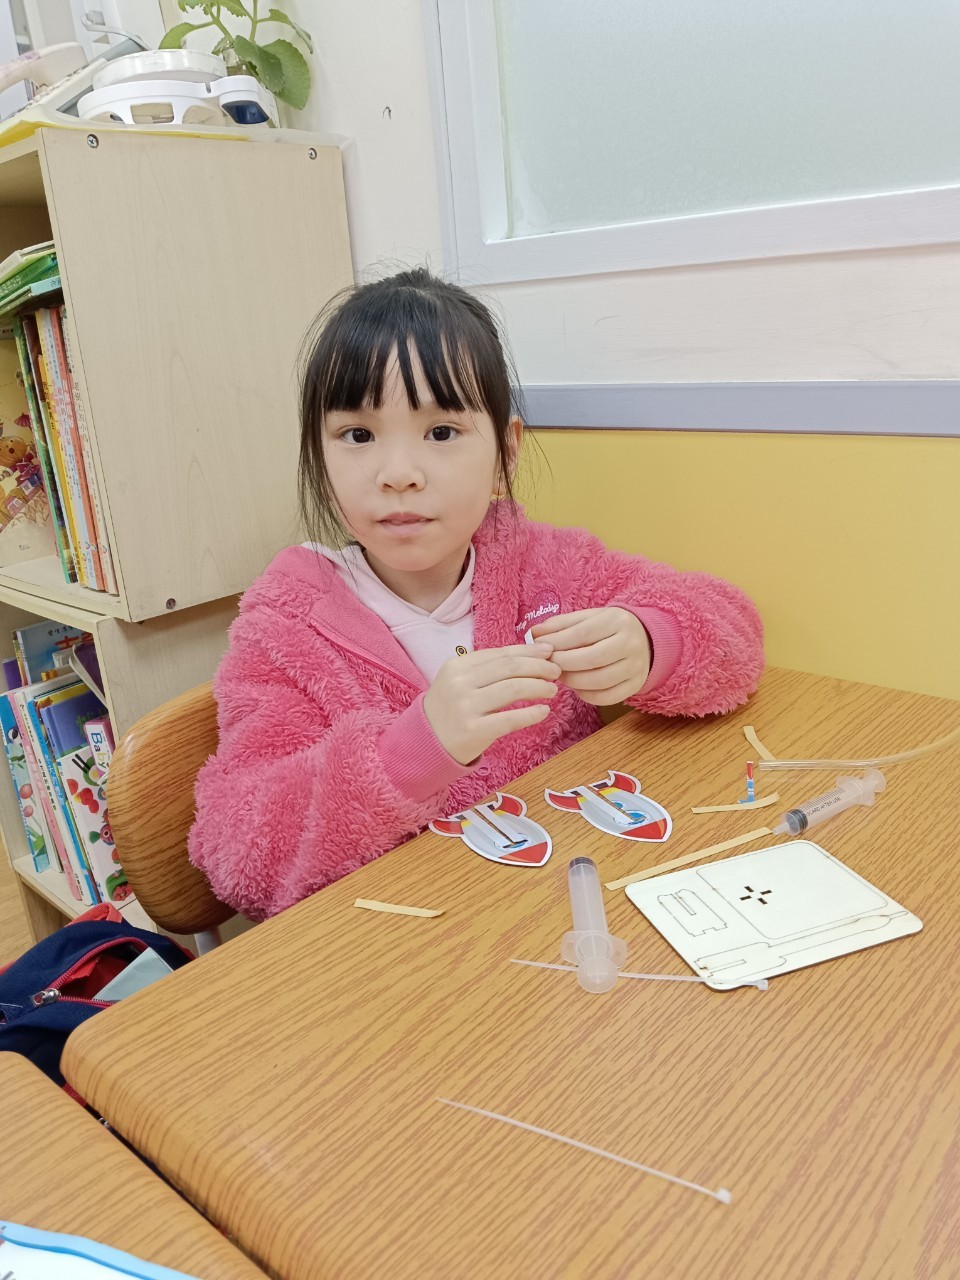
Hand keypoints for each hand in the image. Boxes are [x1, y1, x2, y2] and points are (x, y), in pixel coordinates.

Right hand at [423, 643, 560, 764]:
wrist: (425, 743)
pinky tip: (544, 711)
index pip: (501, 653)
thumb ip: (487, 669)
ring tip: (552, 690)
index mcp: (458, 666)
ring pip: (513, 689)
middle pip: (510, 668)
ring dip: (538, 687)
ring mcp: (466, 706)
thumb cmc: (450, 710)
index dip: (529, 651)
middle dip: (539, 667)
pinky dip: (531, 714)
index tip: (549, 651)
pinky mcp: (473, 730)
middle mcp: (460, 683)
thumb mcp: (460, 681)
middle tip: (556, 671)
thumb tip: (530, 654)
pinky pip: (510, 719)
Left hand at [530, 608, 650, 705]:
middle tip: (548, 666)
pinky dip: (586, 695)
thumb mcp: (588, 618)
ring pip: (599, 681)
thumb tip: (534, 633)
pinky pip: (607, 697)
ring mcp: (636, 667)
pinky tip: (576, 687)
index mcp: (617, 621)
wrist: (646, 639)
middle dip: (564, 664)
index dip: (558, 644)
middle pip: (591, 659)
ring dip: (573, 681)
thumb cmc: (608, 628)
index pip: (582, 634)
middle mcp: (630, 644)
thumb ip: (561, 625)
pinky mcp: (636, 685)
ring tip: (560, 676)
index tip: (541, 649)